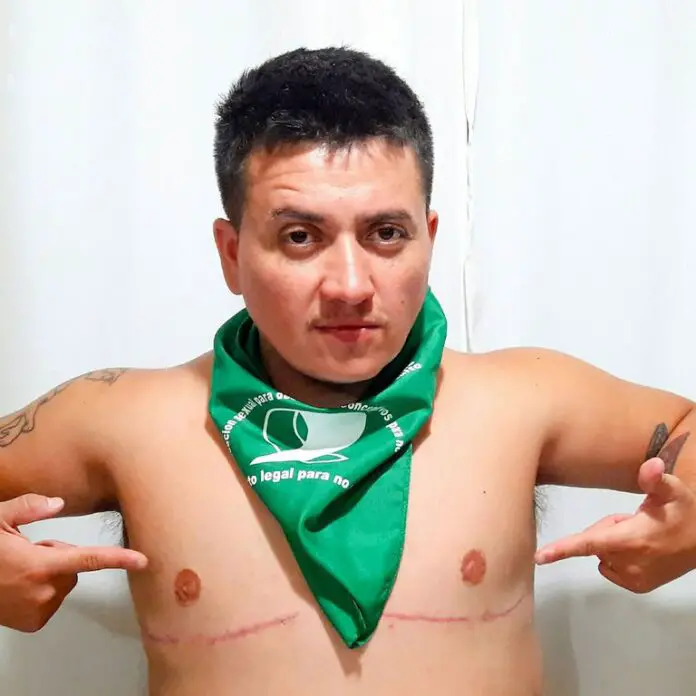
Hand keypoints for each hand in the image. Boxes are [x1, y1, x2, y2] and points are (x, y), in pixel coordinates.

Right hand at [0, 494, 147, 631]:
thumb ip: (29, 508)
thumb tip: (58, 503)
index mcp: (41, 565)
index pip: (89, 560)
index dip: (118, 559)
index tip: (143, 560)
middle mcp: (43, 591)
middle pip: (73, 568)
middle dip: (58, 557)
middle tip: (29, 552)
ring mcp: (39, 611)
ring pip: (62, 583)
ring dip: (48, 574)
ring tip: (20, 570)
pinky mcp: (34, 624)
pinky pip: (52, 600)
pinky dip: (41, 591)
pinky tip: (19, 585)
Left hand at [535, 457, 695, 592]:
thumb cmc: (684, 513)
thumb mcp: (673, 491)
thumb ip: (656, 480)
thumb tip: (650, 466)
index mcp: (631, 539)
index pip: (588, 543)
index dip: (562, 549)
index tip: (539, 557)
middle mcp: (629, 563)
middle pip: (593, 541)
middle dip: (605, 528)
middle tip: (631, 519)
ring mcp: (633, 578)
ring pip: (601, 554)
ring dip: (612, 543)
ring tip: (639, 533)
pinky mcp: (637, 587)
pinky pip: (610, 567)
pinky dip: (618, 557)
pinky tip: (640, 548)